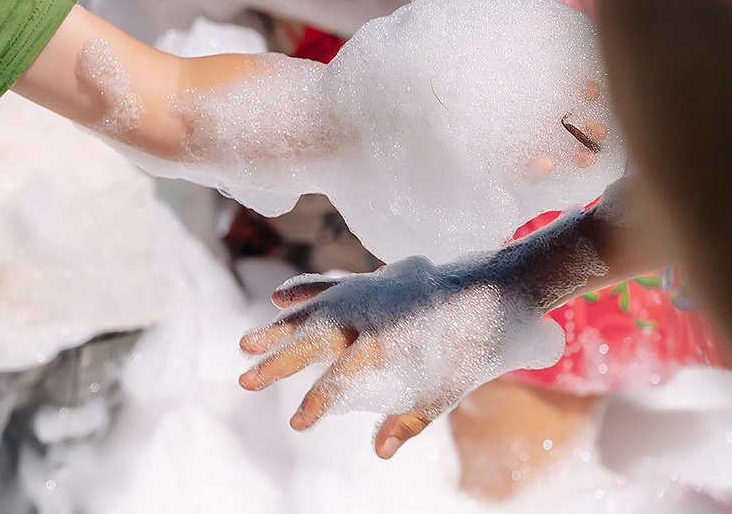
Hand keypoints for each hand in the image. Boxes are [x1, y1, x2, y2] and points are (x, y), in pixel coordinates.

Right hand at [239, 251, 565, 457]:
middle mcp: (366, 316)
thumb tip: (377, 451)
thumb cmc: (467, 352)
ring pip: (308, 312)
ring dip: (275, 329)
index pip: (339, 382)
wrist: (486, 293)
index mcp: (385, 347)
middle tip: (245, 382)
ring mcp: (362, 294)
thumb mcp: (442, 394)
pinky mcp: (364, 281)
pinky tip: (278, 297)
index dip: (316, 404)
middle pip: (310, 343)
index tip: (297, 423)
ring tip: (245, 344)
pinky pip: (325, 285)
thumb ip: (407, 422)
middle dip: (276, 365)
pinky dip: (301, 290)